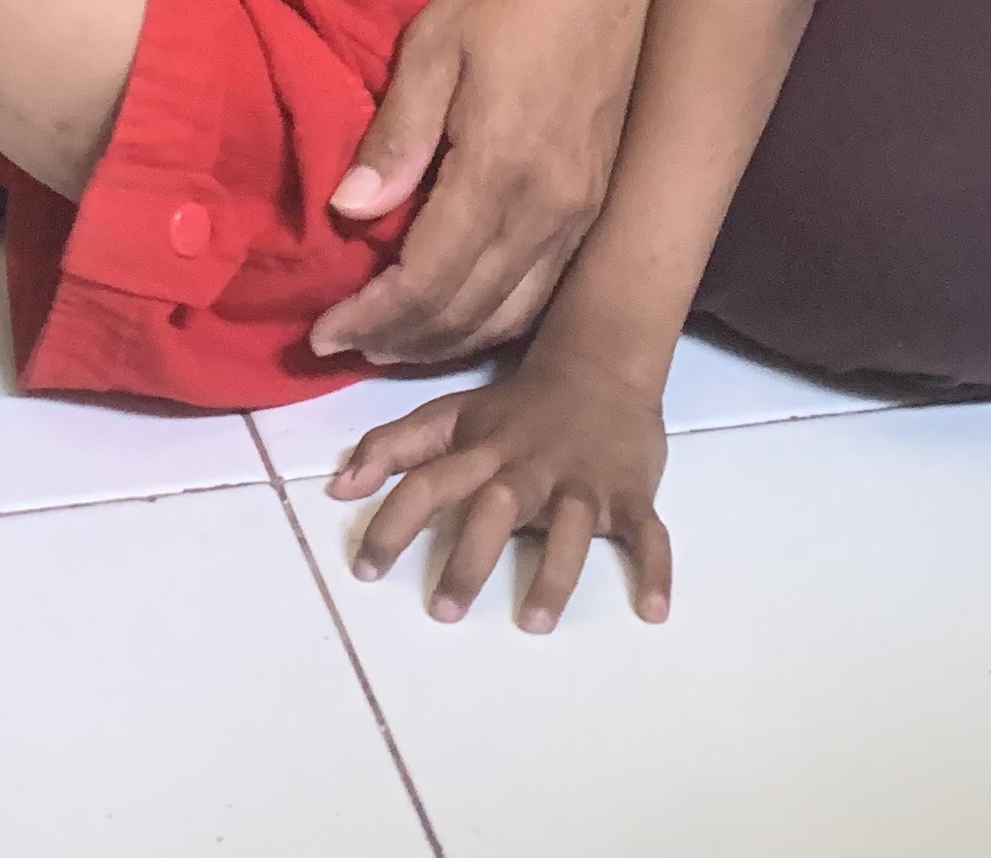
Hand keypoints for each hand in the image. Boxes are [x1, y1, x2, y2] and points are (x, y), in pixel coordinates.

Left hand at [308, 0, 658, 364]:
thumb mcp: (434, 45)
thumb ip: (396, 134)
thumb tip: (348, 211)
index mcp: (500, 173)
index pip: (425, 280)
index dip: (370, 317)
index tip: (321, 333)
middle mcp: (548, 212)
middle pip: (467, 311)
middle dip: (400, 339)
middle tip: (344, 344)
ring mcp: (580, 214)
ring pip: (510, 314)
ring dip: (447, 341)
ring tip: (392, 343)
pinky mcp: (597, 204)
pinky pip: (542, 292)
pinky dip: (494, 319)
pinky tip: (462, 315)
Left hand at [328, 348, 671, 628]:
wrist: (599, 369)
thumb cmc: (513, 407)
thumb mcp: (449, 416)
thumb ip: (392, 447)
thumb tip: (335, 487)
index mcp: (482, 450)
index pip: (428, 483)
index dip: (393, 522)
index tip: (364, 570)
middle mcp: (529, 469)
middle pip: (496, 509)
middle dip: (470, 557)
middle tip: (443, 609)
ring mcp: (582, 483)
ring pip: (570, 528)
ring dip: (555, 574)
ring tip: (534, 621)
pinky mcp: (630, 496)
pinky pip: (647, 533)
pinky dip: (655, 569)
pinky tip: (652, 609)